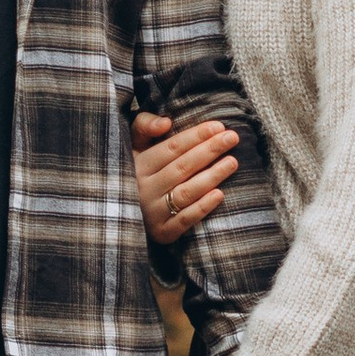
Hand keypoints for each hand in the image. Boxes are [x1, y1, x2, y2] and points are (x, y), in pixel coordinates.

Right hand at [131, 108, 238, 244]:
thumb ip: (145, 126)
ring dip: (211, 176)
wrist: (122, 216)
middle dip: (209, 150)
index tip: (219, 126)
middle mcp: (144, 189)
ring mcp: (152, 212)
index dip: (196, 136)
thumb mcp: (134, 146)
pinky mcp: (162, 233)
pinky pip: (185, 220)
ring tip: (233, 162)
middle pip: (182, 167)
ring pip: (186, 192)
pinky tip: (220, 195)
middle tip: (233, 138)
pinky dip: (202, 207)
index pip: (172, 148)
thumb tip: (166, 122)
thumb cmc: (137, 172)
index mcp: (138, 165)